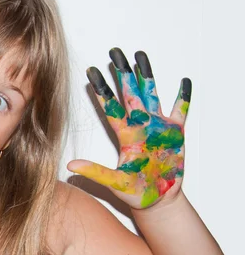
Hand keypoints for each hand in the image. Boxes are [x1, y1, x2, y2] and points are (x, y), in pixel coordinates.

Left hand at [67, 48, 190, 208]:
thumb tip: (71, 166)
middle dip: (122, 73)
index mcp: (125, 135)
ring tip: (140, 55)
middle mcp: (140, 125)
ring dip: (146, 75)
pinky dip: (183, 97)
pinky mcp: (176, 133)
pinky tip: (183, 81)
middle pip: (129, 93)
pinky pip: (181, 110)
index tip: (91, 72)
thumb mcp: (115, 183)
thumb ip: (95, 172)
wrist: (158, 201)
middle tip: (114, 52)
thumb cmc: (135, 193)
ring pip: (151, 94)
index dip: (101, 90)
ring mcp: (158, 127)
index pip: (110, 107)